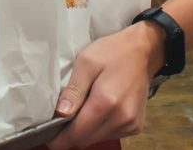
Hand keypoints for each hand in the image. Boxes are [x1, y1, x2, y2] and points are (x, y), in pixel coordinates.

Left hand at [47, 21, 164, 148]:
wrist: (143, 51)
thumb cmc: (112, 52)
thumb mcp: (86, 62)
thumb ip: (73, 90)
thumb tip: (60, 114)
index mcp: (106, 103)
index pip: (77, 135)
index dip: (59, 140)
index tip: (48, 137)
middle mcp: (121, 118)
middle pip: (86, 141)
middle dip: (70, 136)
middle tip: (60, 122)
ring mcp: (131, 124)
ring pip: (98, 139)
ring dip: (86, 132)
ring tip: (81, 110)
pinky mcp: (136, 126)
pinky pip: (111, 134)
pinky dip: (100, 128)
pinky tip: (98, 110)